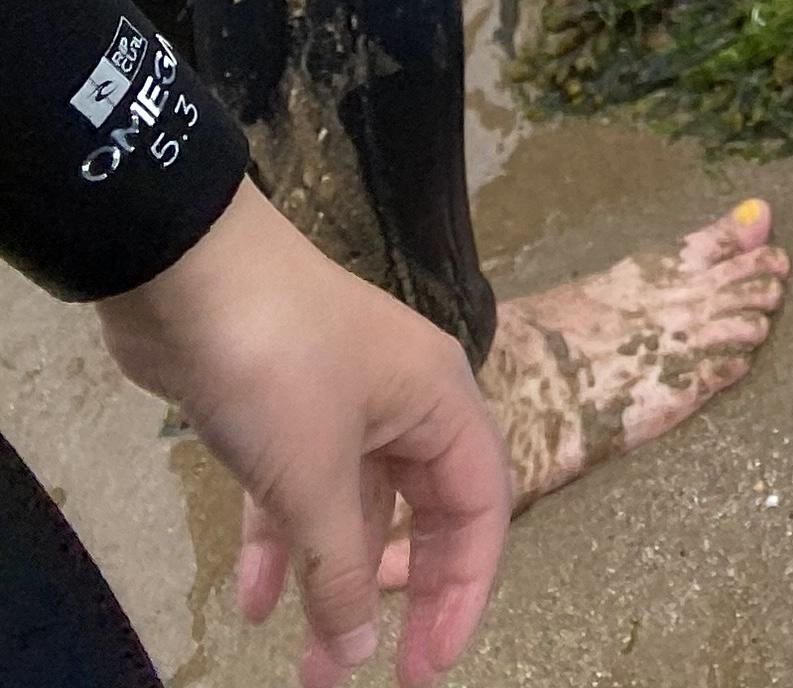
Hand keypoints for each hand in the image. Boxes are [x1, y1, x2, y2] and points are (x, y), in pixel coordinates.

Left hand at [94, 177, 507, 686]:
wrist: (186, 273)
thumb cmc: (277, 365)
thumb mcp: (314, 479)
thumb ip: (343, 572)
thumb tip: (358, 657)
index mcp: (439, 401)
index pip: (479, 511)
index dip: (462, 594)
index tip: (424, 670)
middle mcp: (405, 403)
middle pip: (423, 515)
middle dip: (396, 601)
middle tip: (363, 674)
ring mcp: (343, 405)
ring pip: (355, 512)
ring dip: (332, 587)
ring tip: (303, 668)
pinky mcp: (284, 410)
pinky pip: (299, 494)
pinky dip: (282, 546)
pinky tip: (254, 602)